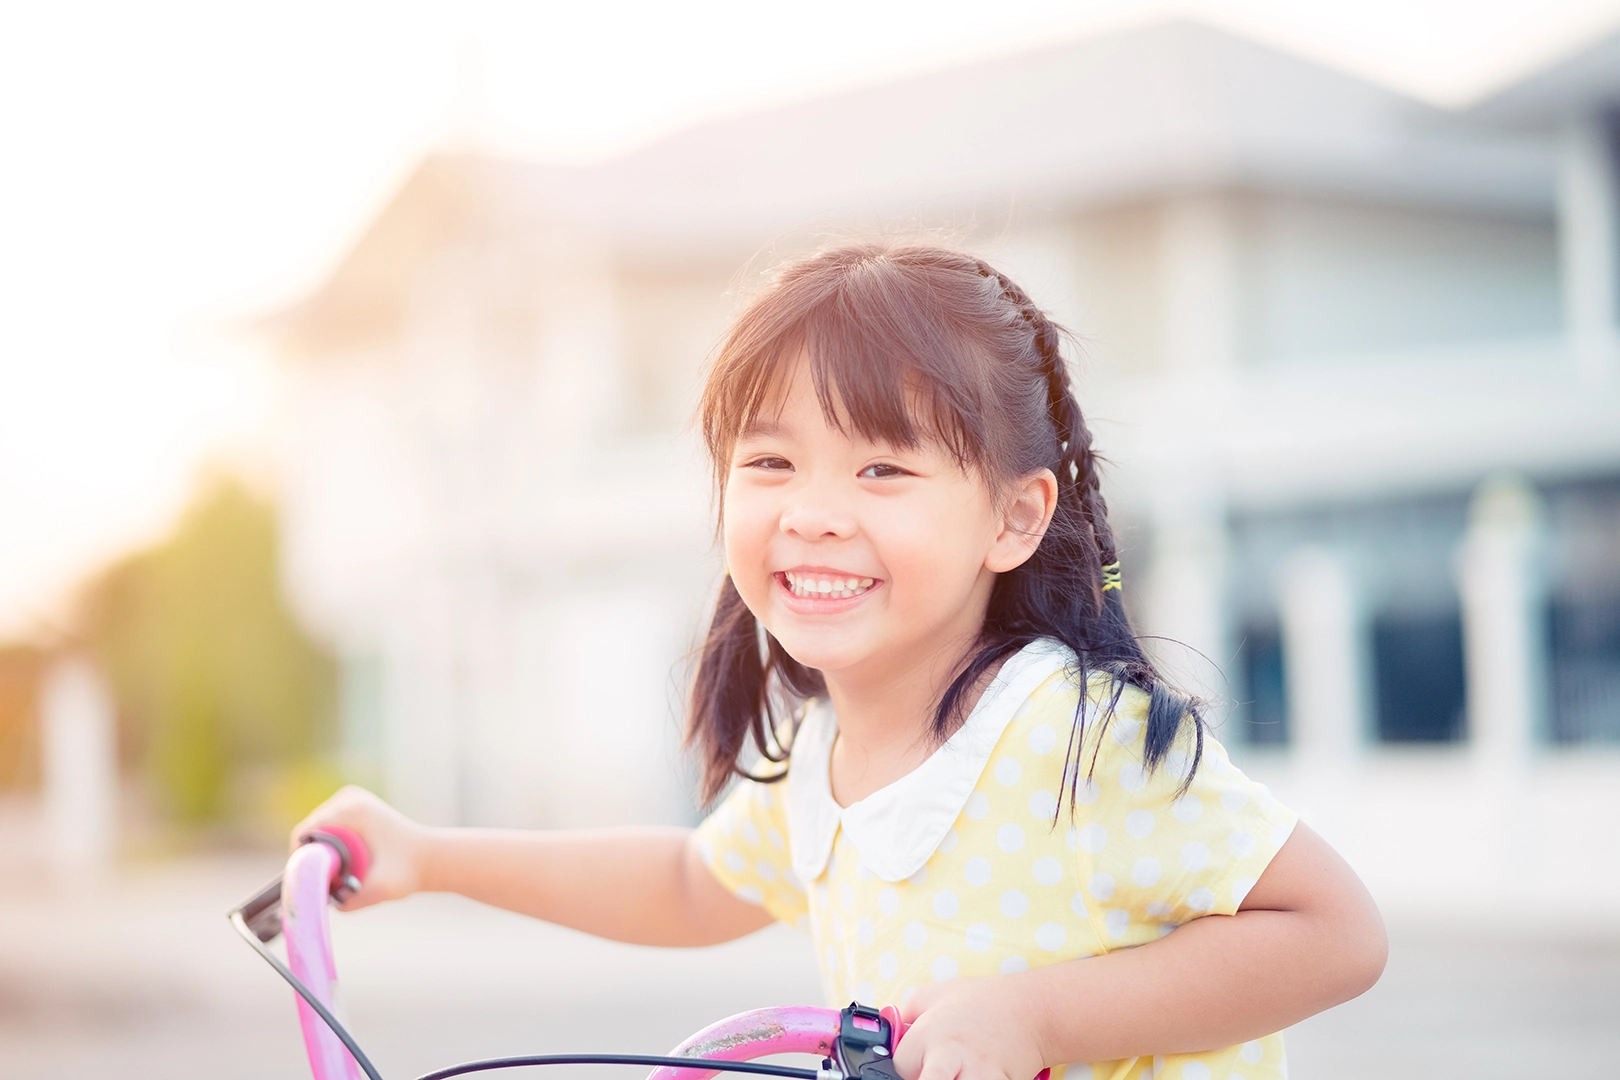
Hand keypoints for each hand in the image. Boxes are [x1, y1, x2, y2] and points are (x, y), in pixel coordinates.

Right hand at [289, 785, 430, 910]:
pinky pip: (326, 828)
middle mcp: (348, 797)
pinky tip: (341, 863)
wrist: (430, 857)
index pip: (304, 833)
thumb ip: (355, 900)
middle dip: (311, 858)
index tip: (307, 883)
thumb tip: (329, 903)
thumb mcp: (383, 888)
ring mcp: (350, 798)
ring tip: (336, 874)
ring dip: (320, 853)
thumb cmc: (409, 871)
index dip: (300, 860)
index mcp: (352, 809)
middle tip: (324, 883)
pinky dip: (329, 846)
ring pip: (316, 831)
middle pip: (308, 832)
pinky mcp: (353, 805)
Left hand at [895, 974, 1048, 1079]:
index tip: (917, 1064)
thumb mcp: (934, 994)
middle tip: (930, 1074)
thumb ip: (906, 1015)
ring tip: (954, 1075)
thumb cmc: (981, 1000)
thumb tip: (887, 1033)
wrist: (1032, 1009)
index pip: (899, 1066)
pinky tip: (978, 1075)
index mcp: (930, 1031)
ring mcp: (978, 1072)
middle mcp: (951, 1053)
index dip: (905, 1069)